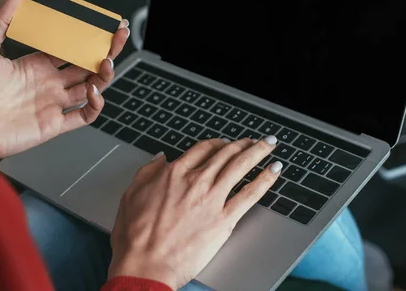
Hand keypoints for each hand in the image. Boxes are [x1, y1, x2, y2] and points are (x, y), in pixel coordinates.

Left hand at [0, 0, 129, 158]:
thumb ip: (4, 18)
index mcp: (35, 65)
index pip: (69, 49)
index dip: (87, 38)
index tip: (102, 25)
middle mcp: (48, 84)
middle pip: (85, 67)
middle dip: (104, 51)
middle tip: (118, 36)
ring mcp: (52, 104)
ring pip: (90, 89)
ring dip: (103, 76)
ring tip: (106, 62)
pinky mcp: (53, 125)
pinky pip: (83, 117)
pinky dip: (95, 106)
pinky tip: (94, 91)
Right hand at [108, 136, 282, 289]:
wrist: (146, 264)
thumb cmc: (136, 236)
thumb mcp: (131, 194)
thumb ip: (147, 172)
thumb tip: (160, 159)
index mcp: (174, 173)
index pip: (202, 149)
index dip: (217, 143)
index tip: (224, 144)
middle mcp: (196, 181)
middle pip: (225, 153)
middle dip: (242, 143)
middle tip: (253, 141)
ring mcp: (212, 199)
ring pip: (241, 166)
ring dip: (258, 152)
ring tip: (269, 145)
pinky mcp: (224, 219)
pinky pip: (250, 194)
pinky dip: (265, 179)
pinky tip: (274, 171)